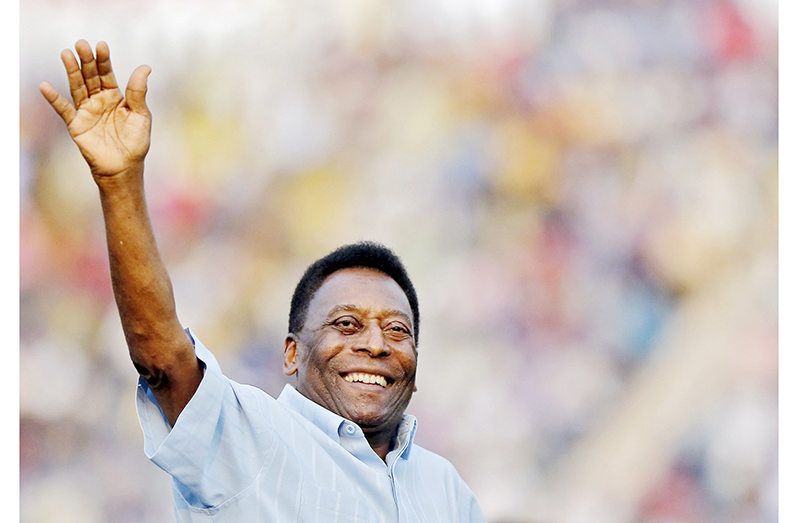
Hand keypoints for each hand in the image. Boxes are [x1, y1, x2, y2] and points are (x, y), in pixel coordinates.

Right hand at [40, 40, 151, 177]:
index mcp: (116, 96)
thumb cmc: (135, 142)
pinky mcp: (76, 124)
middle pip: (90, 76)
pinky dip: (54, 98)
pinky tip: (45, 86)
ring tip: (66, 54)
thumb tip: (146, 67)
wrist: (125, 167)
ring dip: (71, 71)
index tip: (101, 45)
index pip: (107, 74)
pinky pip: (63, 109)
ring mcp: (87, 111)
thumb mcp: (141, 115)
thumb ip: (138, 93)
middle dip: (86, 61)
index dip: (104, 60)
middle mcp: (99, 100)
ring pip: (77, 87)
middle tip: (81, 44)